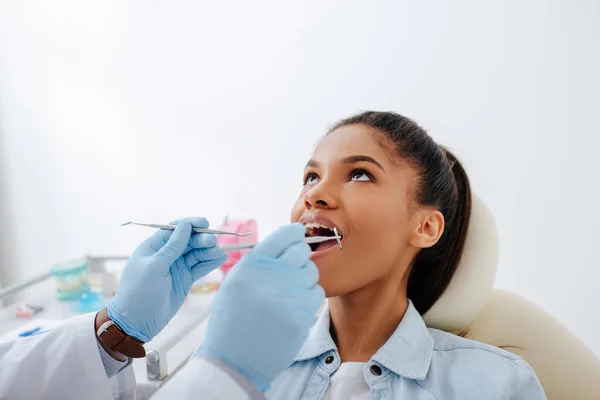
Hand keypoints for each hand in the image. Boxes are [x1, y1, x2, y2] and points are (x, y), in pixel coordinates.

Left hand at [106, 217, 226, 341]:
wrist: (137, 322)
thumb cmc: (139, 291)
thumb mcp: (155, 266)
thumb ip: (173, 246)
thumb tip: (186, 224)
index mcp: (154, 247)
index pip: (175, 229)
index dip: (190, 224)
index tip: (205, 223)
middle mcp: (166, 254)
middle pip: (188, 240)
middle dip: (201, 239)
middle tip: (213, 242)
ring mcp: (177, 267)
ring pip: (196, 253)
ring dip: (208, 250)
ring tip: (219, 252)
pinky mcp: (185, 280)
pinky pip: (200, 267)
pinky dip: (210, 263)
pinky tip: (220, 258)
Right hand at [197, 223, 324, 391]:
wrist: (233, 360)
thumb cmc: (233, 320)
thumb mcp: (236, 283)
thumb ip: (259, 262)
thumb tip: (287, 244)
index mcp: (251, 265)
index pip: (283, 236)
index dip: (294, 234)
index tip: (298, 236)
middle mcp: (270, 277)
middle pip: (301, 252)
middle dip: (300, 258)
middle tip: (292, 270)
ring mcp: (287, 296)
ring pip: (311, 273)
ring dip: (304, 280)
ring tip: (289, 294)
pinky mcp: (300, 316)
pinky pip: (316, 295)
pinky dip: (309, 299)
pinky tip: (295, 308)